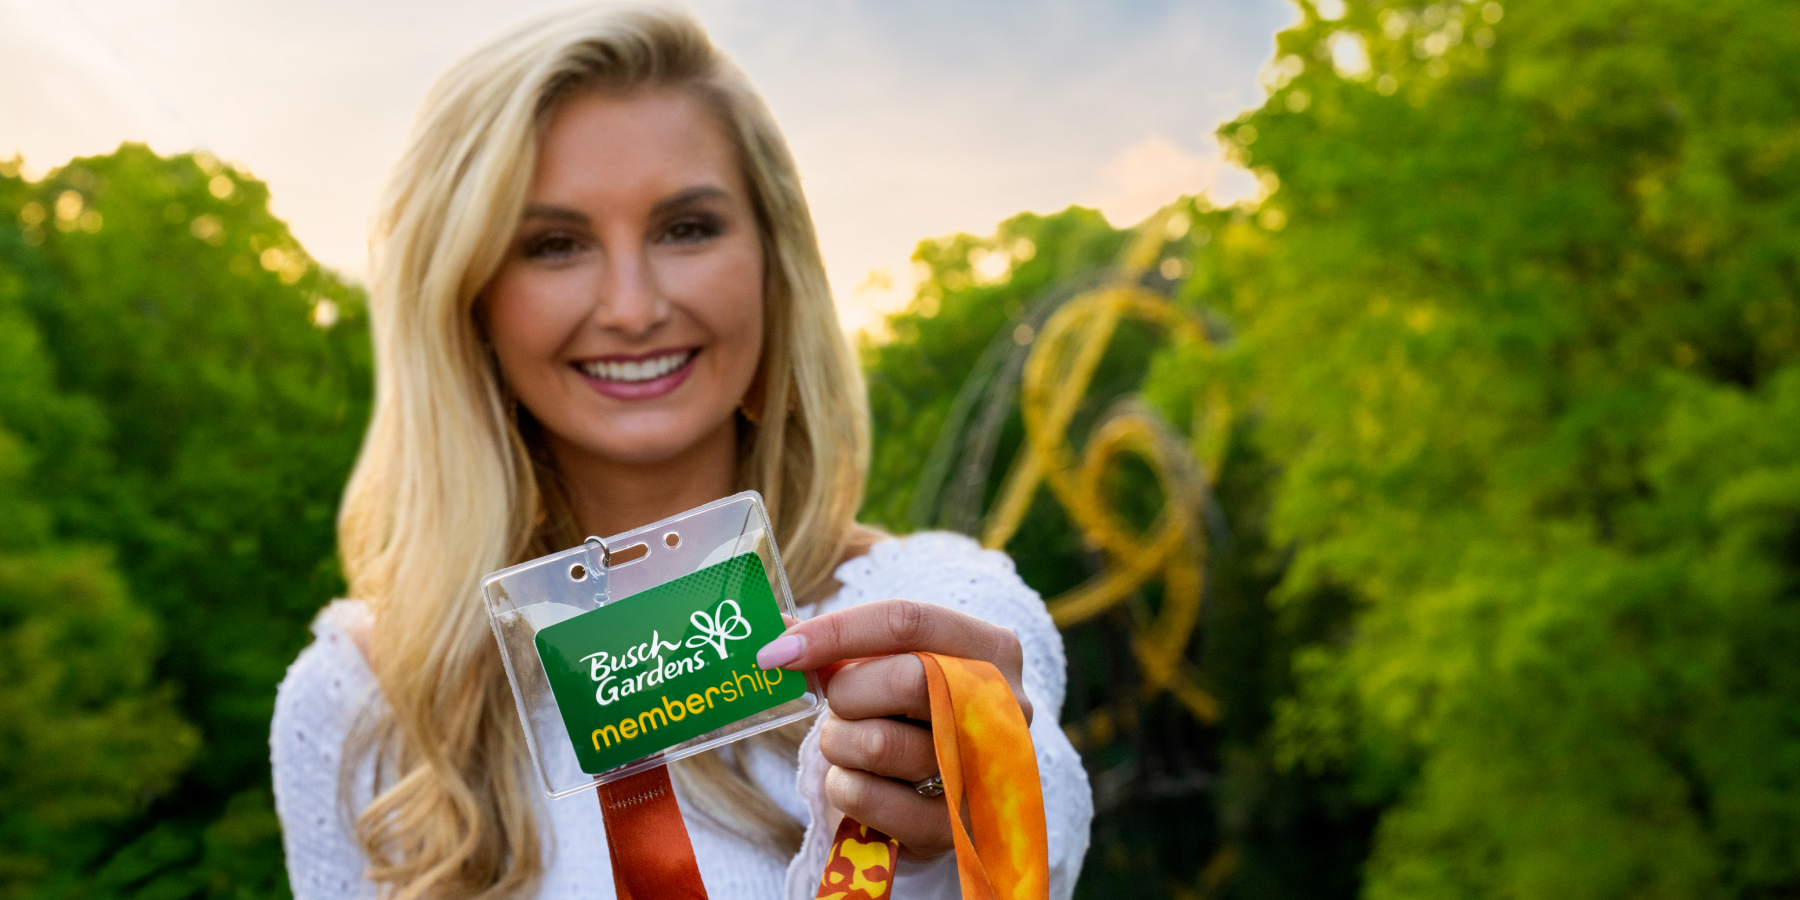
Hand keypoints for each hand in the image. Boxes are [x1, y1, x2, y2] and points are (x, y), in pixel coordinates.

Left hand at [756, 598, 1030, 859]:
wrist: (938, 792)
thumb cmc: (909, 713)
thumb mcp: (889, 668)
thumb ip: (841, 648)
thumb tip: (776, 633)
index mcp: (992, 651)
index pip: (907, 622)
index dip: (835, 631)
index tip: (777, 651)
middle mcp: (1004, 708)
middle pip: (907, 679)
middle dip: (848, 692)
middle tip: (835, 704)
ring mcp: (984, 772)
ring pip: (879, 742)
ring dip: (840, 742)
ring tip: (850, 743)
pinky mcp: (951, 828)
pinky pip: (865, 796)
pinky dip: (843, 785)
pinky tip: (860, 781)